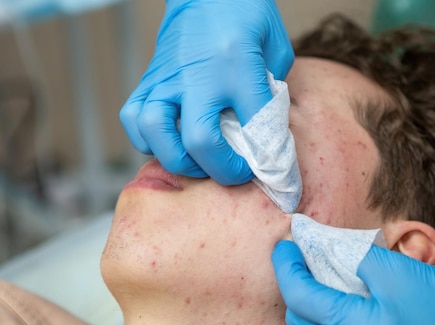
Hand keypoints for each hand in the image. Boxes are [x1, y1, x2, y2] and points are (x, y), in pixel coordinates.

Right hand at [120, 0, 293, 182]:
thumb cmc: (247, 17)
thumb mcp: (275, 49)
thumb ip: (271, 92)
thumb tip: (263, 135)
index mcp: (238, 66)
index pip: (253, 126)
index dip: (264, 155)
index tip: (267, 165)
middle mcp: (198, 76)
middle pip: (200, 141)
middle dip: (220, 169)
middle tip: (234, 171)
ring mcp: (168, 78)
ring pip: (155, 133)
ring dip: (178, 158)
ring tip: (198, 162)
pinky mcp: (150, 78)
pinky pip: (133, 117)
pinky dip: (147, 139)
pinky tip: (169, 142)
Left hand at [272, 241, 434, 324]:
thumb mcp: (399, 269)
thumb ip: (350, 256)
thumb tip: (319, 246)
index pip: (304, 298)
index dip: (288, 269)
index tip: (285, 247)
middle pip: (306, 323)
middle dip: (301, 289)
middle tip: (306, 261)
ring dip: (323, 310)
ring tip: (337, 285)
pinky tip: (357, 314)